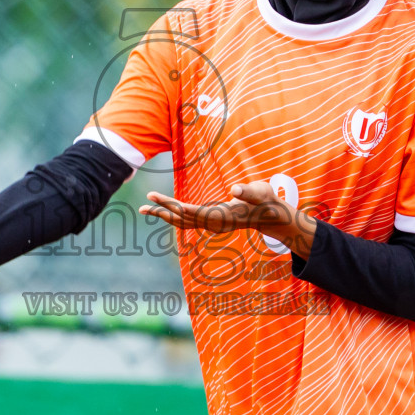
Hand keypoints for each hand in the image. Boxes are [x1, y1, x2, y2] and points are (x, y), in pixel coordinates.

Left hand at [140, 181, 315, 258]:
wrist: (270, 215)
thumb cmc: (265, 200)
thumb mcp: (260, 191)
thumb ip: (249, 190)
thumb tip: (236, 189)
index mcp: (222, 215)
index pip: (192, 211)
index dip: (173, 205)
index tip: (158, 199)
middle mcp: (213, 223)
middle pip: (182, 218)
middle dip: (162, 210)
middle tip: (144, 202)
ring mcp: (211, 224)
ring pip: (182, 222)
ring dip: (164, 215)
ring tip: (145, 208)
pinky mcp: (210, 222)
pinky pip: (187, 221)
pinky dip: (173, 216)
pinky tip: (163, 210)